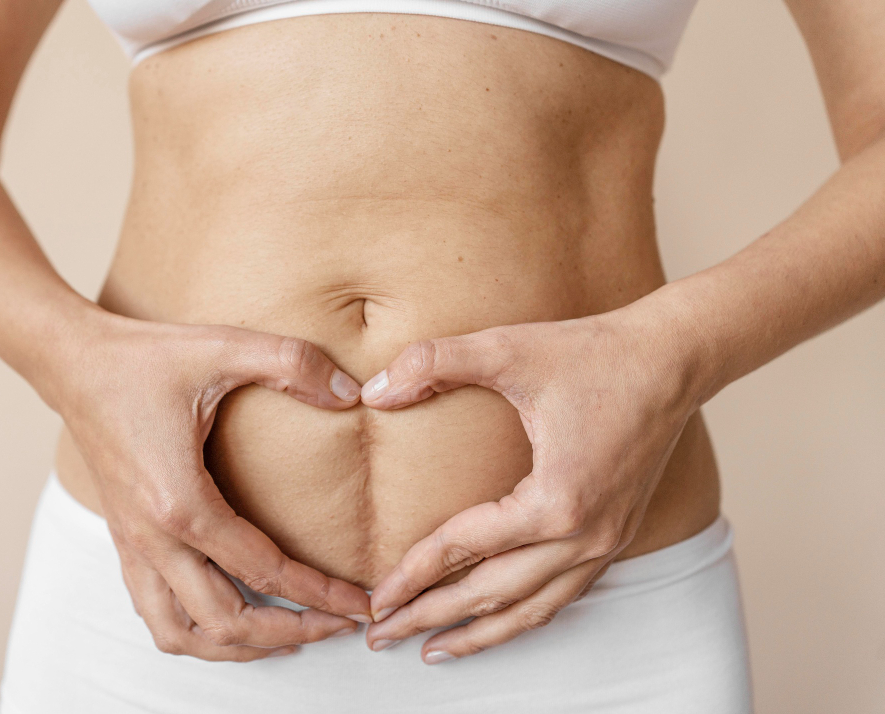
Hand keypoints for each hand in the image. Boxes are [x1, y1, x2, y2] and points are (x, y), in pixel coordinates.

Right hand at [52, 310, 371, 661]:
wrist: (71, 362)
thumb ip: (292, 364)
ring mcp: (133, 545)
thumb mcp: (223, 347)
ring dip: (237, 647)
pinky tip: (227, 616)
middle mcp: (152, 538)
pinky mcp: (124, 540)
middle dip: (290, 633)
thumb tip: (352, 391)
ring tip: (287, 637)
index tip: (359, 606)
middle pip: (225, 623)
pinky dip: (194, 632)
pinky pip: (154, 612)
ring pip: (180, 634)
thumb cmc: (142, 359)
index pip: (263, 570)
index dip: (319, 594)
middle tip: (339, 624)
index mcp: (181, 503)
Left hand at [361, 304, 702, 662]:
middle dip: (431, 618)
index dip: (412, 574)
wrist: (672, 358)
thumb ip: (435, 362)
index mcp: (555, 500)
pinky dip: (523, 616)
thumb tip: (375, 391)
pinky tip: (498, 620)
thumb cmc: (594, 353)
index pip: (464, 548)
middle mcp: (584, 535)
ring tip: (431, 650)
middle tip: (381, 636)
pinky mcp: (615, 535)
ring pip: (532, 608)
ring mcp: (605, 541)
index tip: (375, 598)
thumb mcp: (508, 348)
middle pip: (492, 594)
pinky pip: (563, 594)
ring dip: (479, 633)